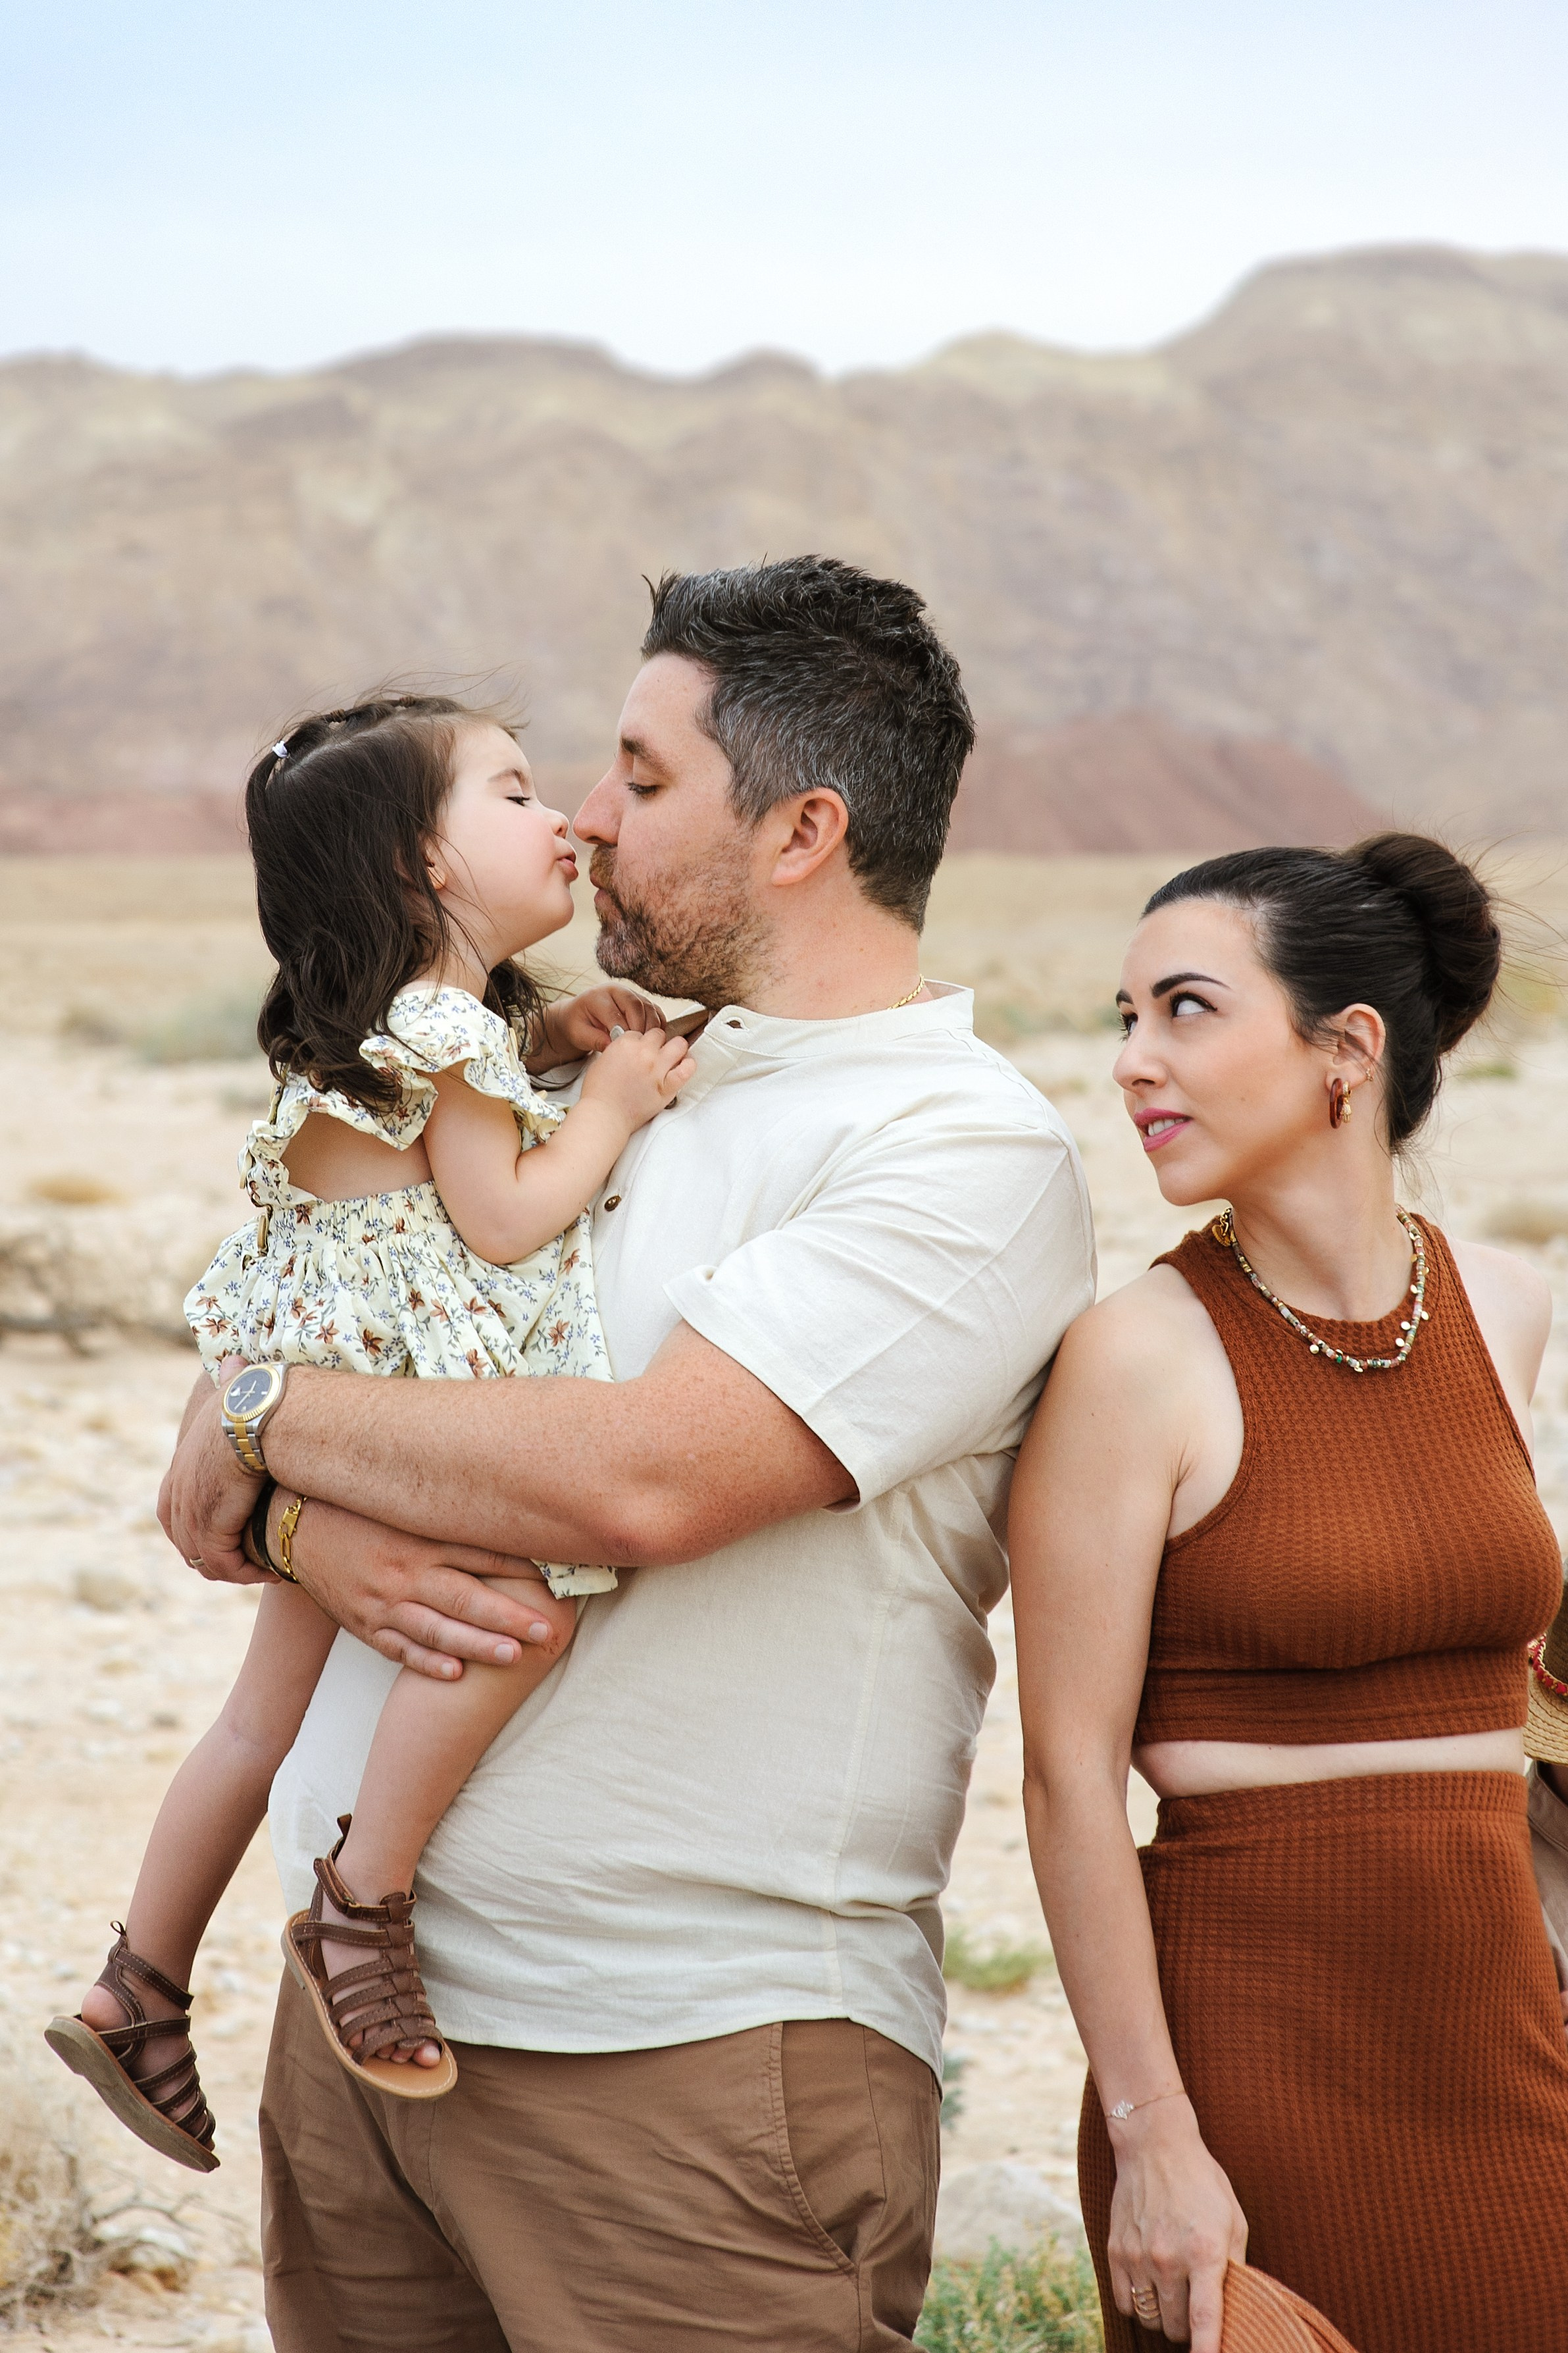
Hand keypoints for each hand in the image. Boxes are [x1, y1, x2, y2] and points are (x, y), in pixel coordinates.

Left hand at [158, 1358, 268, 1584]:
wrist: (252, 1418)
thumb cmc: (249, 1401)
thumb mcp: (231, 1395)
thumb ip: (229, 1386)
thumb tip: (232, 1360)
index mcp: (176, 1474)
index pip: (178, 1518)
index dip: (207, 1532)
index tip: (239, 1536)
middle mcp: (174, 1500)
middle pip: (190, 1546)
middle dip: (222, 1556)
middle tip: (254, 1561)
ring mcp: (189, 1518)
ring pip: (209, 1562)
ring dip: (238, 1569)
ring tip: (267, 1568)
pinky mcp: (209, 1532)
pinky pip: (226, 1567)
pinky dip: (248, 1573)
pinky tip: (273, 1569)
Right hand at [270, 1496, 562, 1678]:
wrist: (295, 1527)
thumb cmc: (362, 1511)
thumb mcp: (404, 1505)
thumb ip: (450, 1512)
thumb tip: (505, 1506)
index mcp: (420, 1538)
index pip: (480, 1554)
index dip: (521, 1568)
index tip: (559, 1580)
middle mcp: (404, 1571)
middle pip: (465, 1597)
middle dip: (509, 1616)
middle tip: (548, 1630)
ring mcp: (382, 1602)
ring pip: (436, 1629)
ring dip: (476, 1645)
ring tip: (514, 1656)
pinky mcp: (364, 1624)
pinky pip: (397, 1649)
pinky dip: (426, 1663)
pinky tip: (455, 1674)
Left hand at [533, 985, 664, 1065]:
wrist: (580, 1015)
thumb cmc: (578, 1024)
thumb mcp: (578, 1034)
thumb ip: (594, 1039)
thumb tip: (612, 1046)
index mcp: (597, 996)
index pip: (614, 1012)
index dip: (620, 1031)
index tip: (622, 1048)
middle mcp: (616, 990)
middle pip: (636, 1005)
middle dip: (639, 1028)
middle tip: (638, 1048)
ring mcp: (631, 994)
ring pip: (649, 1007)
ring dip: (651, 1027)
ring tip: (646, 1045)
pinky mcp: (642, 1001)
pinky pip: (656, 1011)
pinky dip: (658, 1025)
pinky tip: (652, 1039)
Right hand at [579, 1026, 694, 1133]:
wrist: (605, 1115)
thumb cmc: (599, 1093)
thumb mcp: (601, 1062)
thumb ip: (617, 1051)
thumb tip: (626, 1050)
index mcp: (625, 1044)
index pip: (640, 1033)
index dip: (640, 1042)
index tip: (640, 1050)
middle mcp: (643, 1052)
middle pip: (660, 1034)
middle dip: (657, 1042)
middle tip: (655, 1053)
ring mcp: (657, 1069)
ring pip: (679, 1045)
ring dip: (676, 1049)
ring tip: (673, 1057)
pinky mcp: (667, 1086)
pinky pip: (687, 1069)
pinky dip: (688, 1066)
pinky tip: (684, 1067)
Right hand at [1106, 2097, 1246, 2349]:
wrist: (1154, 2145)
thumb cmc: (1202, 2183)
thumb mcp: (1233, 2220)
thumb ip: (1234, 2267)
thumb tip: (1235, 2308)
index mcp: (1204, 2252)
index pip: (1205, 2318)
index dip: (1208, 2350)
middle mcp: (1168, 2258)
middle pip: (1176, 2327)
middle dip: (1188, 2328)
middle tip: (1195, 2306)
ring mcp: (1138, 2256)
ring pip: (1150, 2318)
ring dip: (1164, 2317)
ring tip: (1173, 2293)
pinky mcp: (1116, 2251)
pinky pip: (1125, 2303)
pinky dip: (1138, 2304)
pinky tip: (1150, 2285)